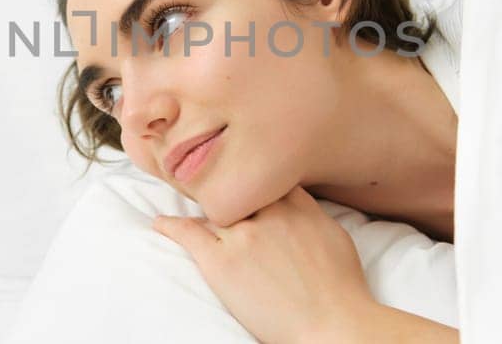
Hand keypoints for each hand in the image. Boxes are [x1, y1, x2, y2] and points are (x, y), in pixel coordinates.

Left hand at [153, 186, 375, 343]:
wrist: (331, 324)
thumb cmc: (342, 289)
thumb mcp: (335, 237)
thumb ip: (311, 214)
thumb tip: (297, 206)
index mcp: (300, 207)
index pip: (266, 178)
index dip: (252, 178)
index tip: (241, 179)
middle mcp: (270, 213)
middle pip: (237, 190)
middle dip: (226, 191)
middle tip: (211, 188)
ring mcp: (244, 236)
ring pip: (213, 210)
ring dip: (203, 211)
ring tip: (184, 206)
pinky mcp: (222, 262)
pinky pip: (188, 234)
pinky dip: (170, 227)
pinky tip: (159, 224)